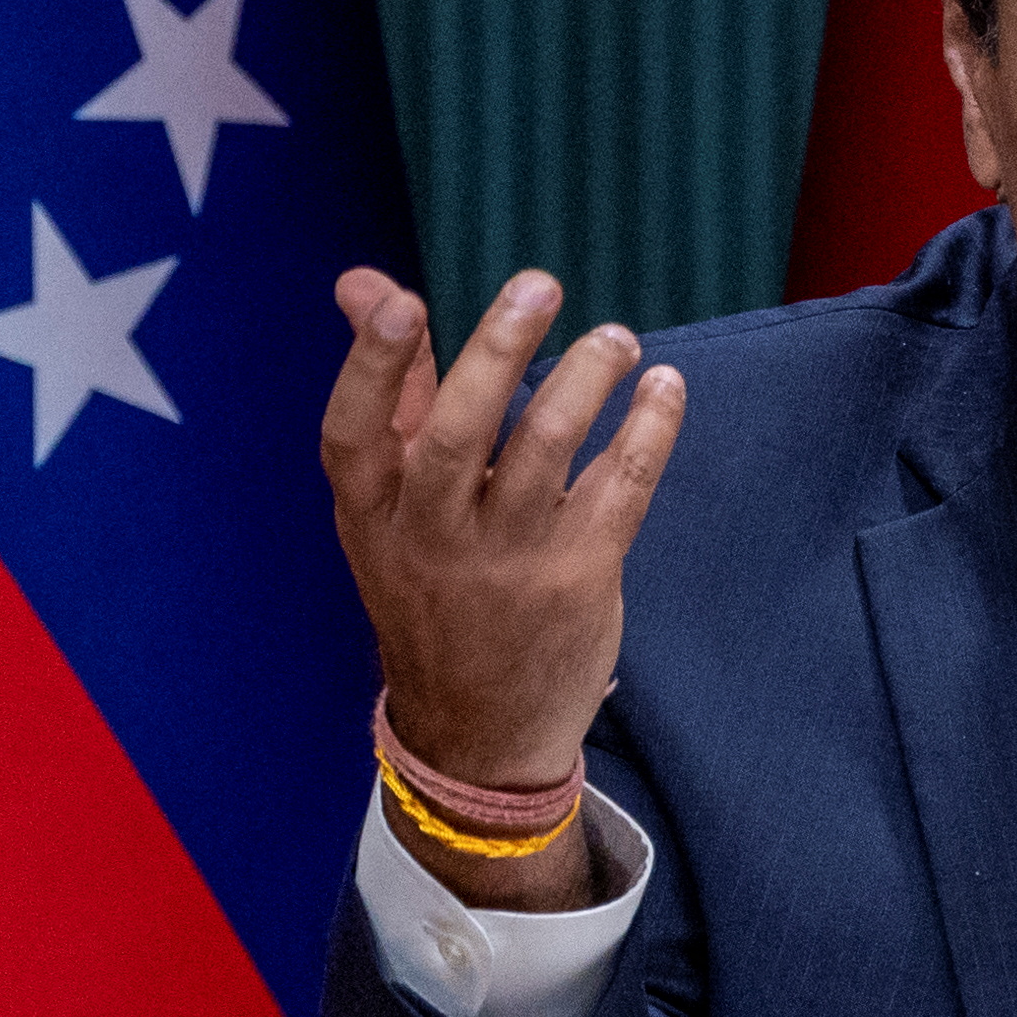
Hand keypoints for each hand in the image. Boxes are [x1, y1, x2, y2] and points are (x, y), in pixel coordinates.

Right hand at [319, 267, 685, 908]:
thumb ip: (392, 392)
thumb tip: (364, 283)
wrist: (477, 732)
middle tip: (538, 285)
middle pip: (454, 436)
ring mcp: (506, 562)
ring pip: (544, 455)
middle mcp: (432, 537)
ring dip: (585, 382)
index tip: (403, 301)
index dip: (370, 366)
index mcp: (374, 516)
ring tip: (617, 338)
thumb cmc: (434, 589)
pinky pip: (618, 491)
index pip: (352, 434)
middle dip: (494, 355)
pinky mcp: (576, 580)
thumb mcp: (392, 509)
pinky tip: (664, 390)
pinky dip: (647, 433)